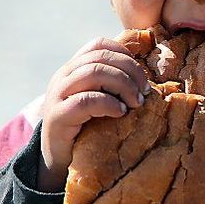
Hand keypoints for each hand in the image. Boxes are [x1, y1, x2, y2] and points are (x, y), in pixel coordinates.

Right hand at [38, 37, 150, 191]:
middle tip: (144, 91)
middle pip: (100, 57)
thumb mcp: (98, 100)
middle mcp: (63, 76)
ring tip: (135, 102)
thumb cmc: (86, 128)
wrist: (58, 159)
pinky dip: (109, 104)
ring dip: (123, 85)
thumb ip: (111, 84)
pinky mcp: (58, 116)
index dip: (124, 54)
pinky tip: (120, 113)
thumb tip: (146, 78)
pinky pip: (86, 100)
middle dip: (130, 71)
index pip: (98, 45)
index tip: (140, 75)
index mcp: (73, 68)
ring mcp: (58, 95)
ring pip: (94, 73)